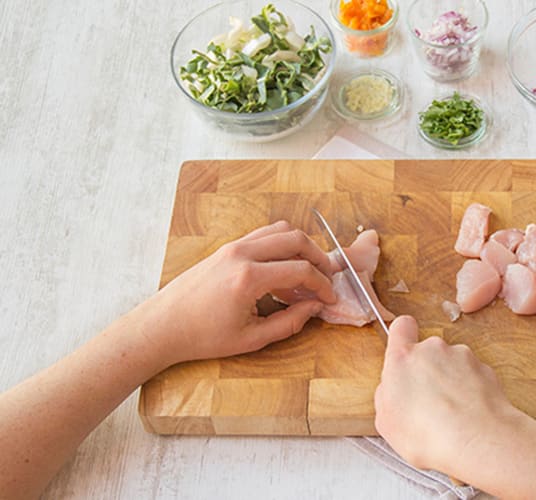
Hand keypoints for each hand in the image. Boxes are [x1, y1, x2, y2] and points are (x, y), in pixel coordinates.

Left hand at [132, 220, 335, 364]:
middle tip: (327, 277)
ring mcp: (233, 247)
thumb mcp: (251, 339)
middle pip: (295, 239)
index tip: (330, 298)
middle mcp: (241, 254)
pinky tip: (283, 270)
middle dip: (319, 257)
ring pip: (280, 230)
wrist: (162, 326)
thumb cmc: (202, 337)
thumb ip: (289, 322)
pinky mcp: (226, 248)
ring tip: (308, 271)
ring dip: (301, 246)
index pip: (301, 270)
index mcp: (248, 278)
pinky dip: (281, 246)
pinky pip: (263, 235)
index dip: (323, 284)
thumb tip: (314, 308)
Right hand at [374, 315, 514, 477]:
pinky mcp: (484, 368)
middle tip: (428, 402)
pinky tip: (468, 414)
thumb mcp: (387, 422)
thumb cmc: (429, 435)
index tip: (404, 350)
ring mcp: (461, 356)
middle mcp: (433, 349)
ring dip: (450, 381)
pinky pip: (472, 375)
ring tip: (451, 413)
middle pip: (427, 351)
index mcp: (403, 358)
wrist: (476, 441)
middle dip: (428, 371)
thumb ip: (386, 395)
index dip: (403, 335)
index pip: (401, 326)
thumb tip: (391, 390)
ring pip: (451, 363)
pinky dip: (470, 390)